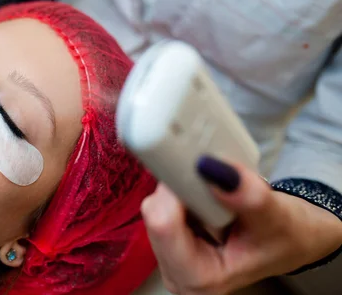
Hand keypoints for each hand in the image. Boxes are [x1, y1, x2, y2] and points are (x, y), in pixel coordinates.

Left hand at [141, 157, 341, 294]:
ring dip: (181, 189)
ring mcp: (169, 257)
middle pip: (155, 213)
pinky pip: (161, 204)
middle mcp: (176, 272)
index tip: (198, 167)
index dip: (177, 189)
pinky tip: (205, 196)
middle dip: (181, 189)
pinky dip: (180, 192)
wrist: (288, 239)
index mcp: (198, 277)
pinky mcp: (168, 242)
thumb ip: (248, 196)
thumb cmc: (285, 236)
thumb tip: (214, 170)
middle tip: (212, 179)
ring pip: (156, 205)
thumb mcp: (277, 216)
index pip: (163, 224)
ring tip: (214, 191)